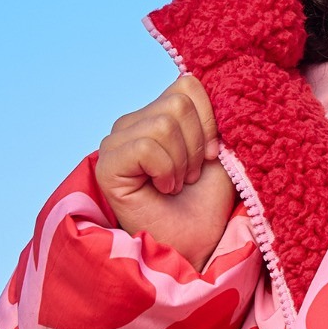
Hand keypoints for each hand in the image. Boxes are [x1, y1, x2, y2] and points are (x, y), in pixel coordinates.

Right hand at [96, 76, 235, 270]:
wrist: (196, 244)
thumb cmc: (207, 201)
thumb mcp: (221, 150)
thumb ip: (215, 115)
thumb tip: (217, 84)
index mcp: (158, 114)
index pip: (188, 84)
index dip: (210, 120)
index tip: (211, 155)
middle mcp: (132, 123)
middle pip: (178, 102)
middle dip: (197, 144)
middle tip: (190, 175)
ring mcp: (115, 142)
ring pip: (163, 124)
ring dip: (182, 162)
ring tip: (177, 184)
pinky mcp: (106, 165)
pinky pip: (145, 147)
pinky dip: (166, 170)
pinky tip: (162, 189)